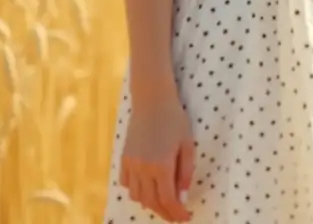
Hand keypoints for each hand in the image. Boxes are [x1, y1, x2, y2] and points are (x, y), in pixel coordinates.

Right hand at [119, 95, 194, 220]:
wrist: (152, 100)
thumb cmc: (174, 119)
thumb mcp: (187, 144)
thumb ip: (186, 172)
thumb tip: (183, 195)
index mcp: (161, 165)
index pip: (168, 200)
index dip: (177, 213)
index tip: (185, 218)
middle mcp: (143, 168)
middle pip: (152, 202)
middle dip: (165, 213)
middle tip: (176, 216)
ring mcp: (131, 163)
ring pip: (137, 196)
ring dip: (150, 204)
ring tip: (163, 202)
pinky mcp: (124, 157)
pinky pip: (127, 183)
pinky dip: (136, 191)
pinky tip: (147, 188)